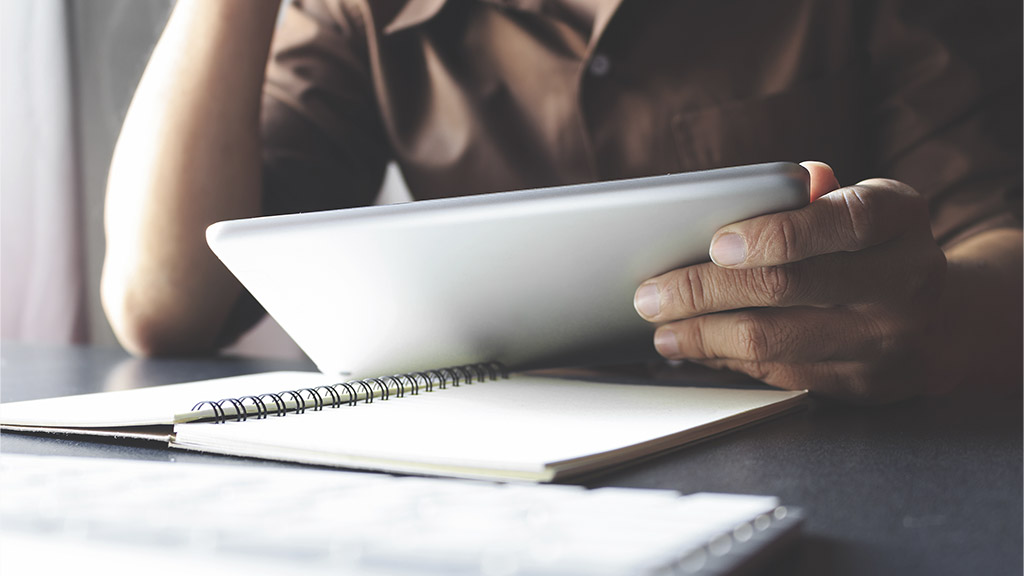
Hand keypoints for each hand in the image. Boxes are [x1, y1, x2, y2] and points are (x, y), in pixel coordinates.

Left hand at [633, 162, 950, 402]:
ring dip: (702, 335)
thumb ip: (820, 195)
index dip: (777, 233)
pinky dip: (725, 359)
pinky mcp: (859, 384)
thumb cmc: (877, 249)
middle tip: (652, 294)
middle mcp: (902, 281)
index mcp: (900, 219)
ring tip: (661, 329)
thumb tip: (795, 179)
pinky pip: (777, 373)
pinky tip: (694, 348)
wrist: (944, 324)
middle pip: (787, 287)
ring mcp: (883, 340)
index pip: (841, 221)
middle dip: (705, 290)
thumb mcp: (865, 206)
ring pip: (773, 341)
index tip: (717, 243)